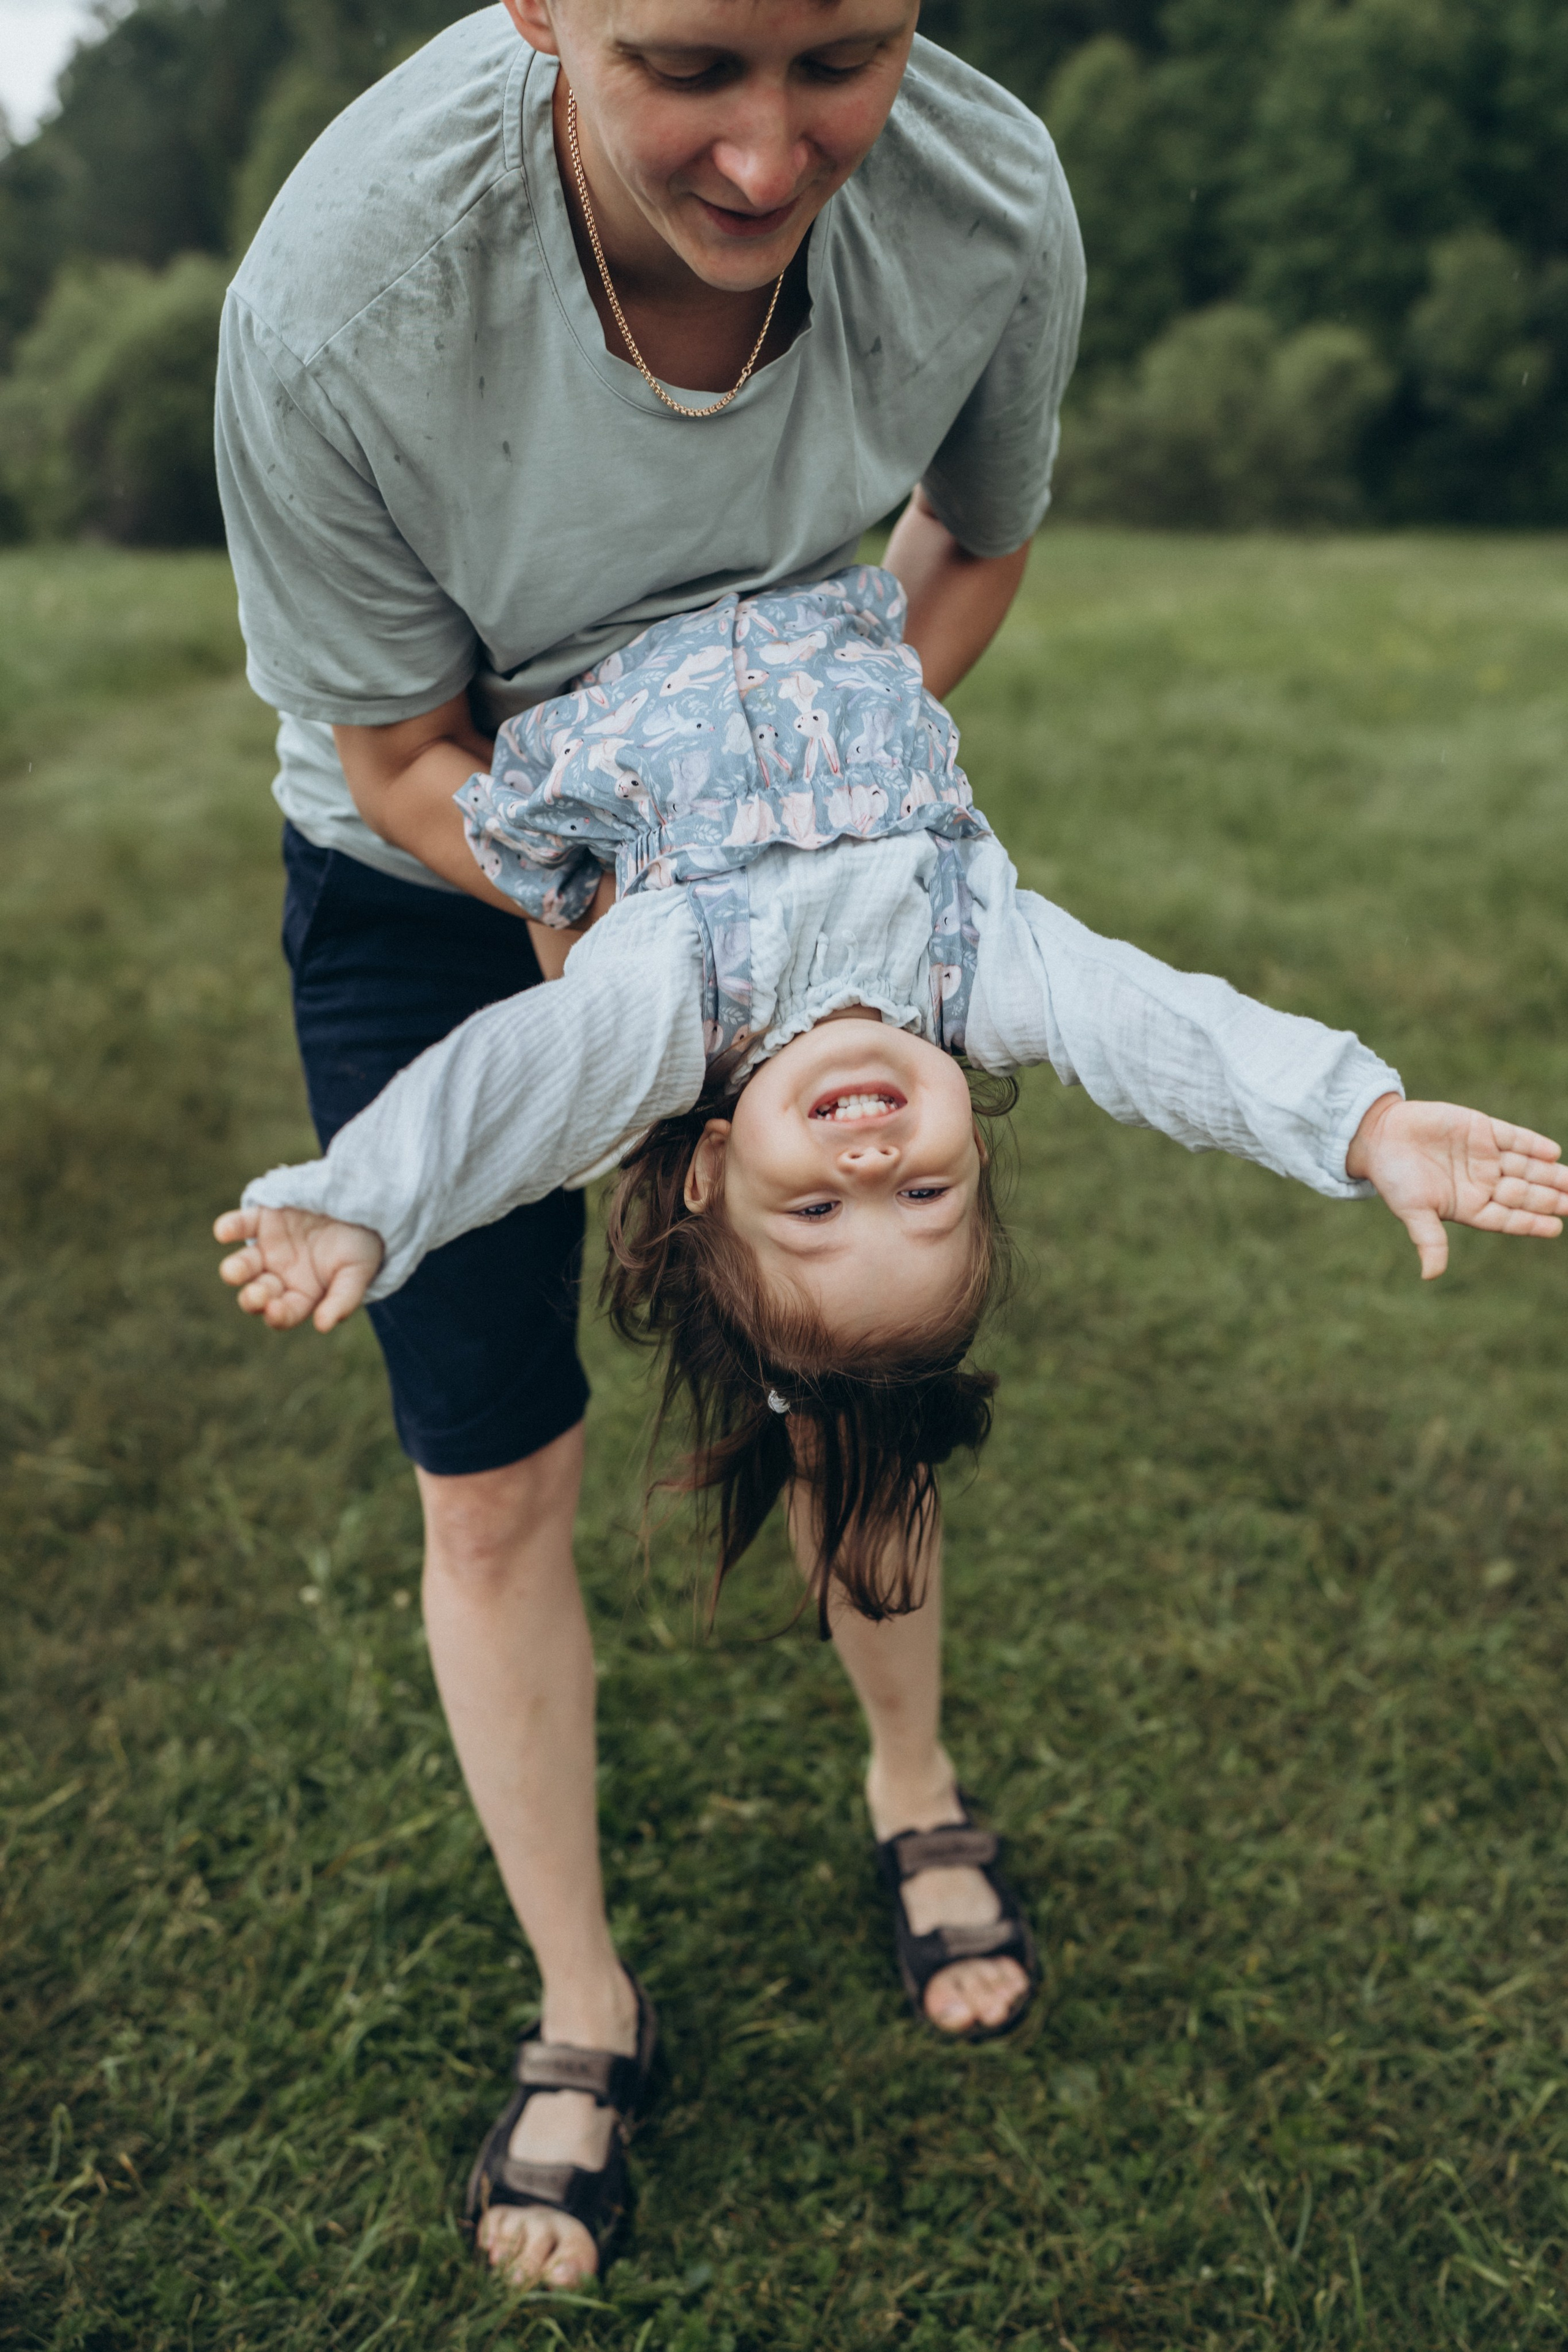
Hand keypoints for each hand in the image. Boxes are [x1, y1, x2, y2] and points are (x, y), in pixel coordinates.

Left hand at [214, 1205, 383, 1330]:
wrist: (365, 1205)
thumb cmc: (362, 1246)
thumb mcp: (358, 1274)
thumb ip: (342, 1300)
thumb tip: (323, 1327)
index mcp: (302, 1293)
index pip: (283, 1312)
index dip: (277, 1315)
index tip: (276, 1310)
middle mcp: (280, 1274)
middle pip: (257, 1293)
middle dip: (253, 1298)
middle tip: (256, 1294)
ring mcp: (269, 1247)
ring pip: (243, 1264)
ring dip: (235, 1270)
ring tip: (233, 1271)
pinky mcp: (264, 1218)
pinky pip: (241, 1224)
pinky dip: (229, 1227)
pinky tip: (224, 1232)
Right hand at [1346, 1094, 1567, 1278]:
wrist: (1378, 1135)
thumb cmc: (1393, 1178)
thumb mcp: (1412, 1210)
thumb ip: (1429, 1240)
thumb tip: (1431, 1277)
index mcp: (1469, 1206)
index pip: (1508, 1218)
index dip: (1532, 1223)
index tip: (1556, 1227)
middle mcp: (1482, 1182)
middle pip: (1524, 1192)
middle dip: (1552, 1198)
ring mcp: (1485, 1155)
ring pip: (1525, 1167)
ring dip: (1551, 1174)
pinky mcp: (1482, 1129)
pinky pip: (1514, 1138)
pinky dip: (1533, 1145)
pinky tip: (1552, 1152)